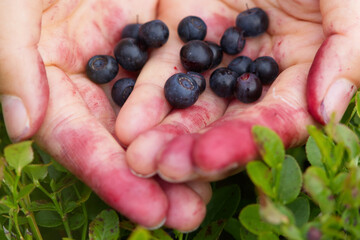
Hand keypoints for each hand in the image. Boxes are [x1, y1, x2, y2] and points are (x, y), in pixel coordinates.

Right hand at [0, 0, 209, 230]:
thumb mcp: (10, 5)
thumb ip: (10, 59)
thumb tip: (22, 128)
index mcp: (53, 74)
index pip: (80, 141)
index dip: (111, 179)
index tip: (149, 214)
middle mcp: (95, 77)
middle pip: (125, 140)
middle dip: (157, 181)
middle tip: (188, 216)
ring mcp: (131, 60)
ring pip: (160, 117)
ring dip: (185, 154)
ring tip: (212, 192)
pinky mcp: (164, 36)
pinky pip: (187, 77)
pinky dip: (204, 109)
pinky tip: (226, 135)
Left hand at [118, 0, 359, 181]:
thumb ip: (348, 50)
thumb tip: (324, 111)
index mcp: (301, 73)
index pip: (274, 121)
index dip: (244, 142)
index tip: (210, 160)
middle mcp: (255, 75)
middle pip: (226, 123)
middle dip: (194, 149)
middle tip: (164, 168)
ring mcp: (217, 57)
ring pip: (190, 104)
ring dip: (164, 134)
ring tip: (139, 157)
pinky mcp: (184, 34)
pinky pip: (163, 71)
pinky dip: (146, 98)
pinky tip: (127, 124)